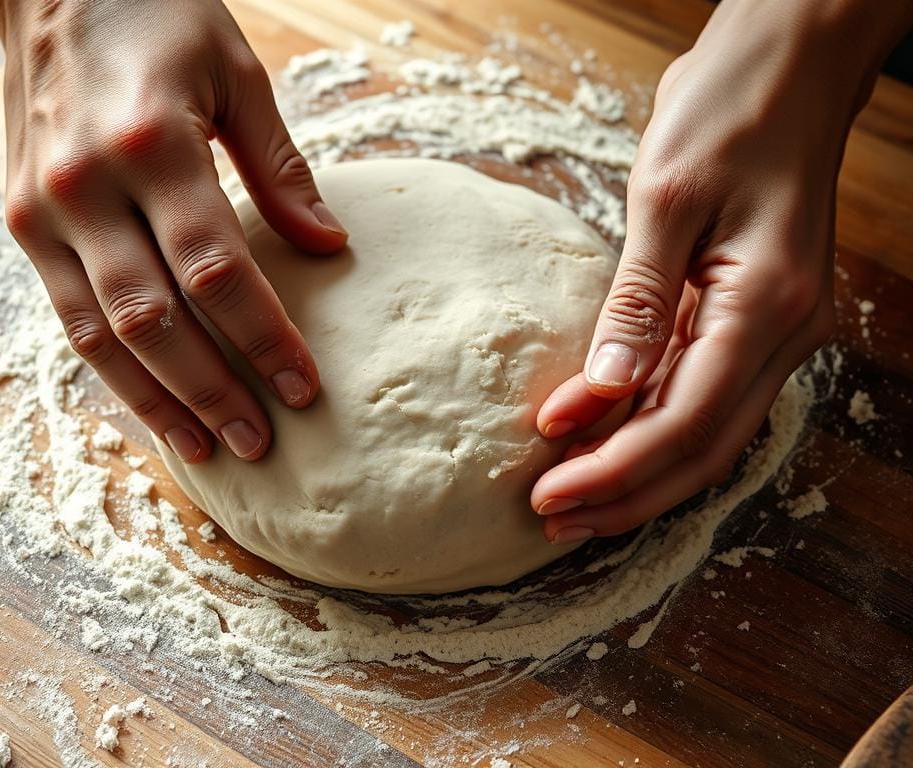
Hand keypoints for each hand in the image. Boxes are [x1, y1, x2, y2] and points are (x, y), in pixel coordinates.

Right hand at [0, 0, 347, 462]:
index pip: (216, 271)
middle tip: (262, 442)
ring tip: (210, 448)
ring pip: (99, 336)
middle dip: (213, 391)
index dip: (263, 338)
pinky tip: (156, 404)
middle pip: (154, 320)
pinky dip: (114, 371)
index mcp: (150, 143)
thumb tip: (328, 247)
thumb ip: (281, 168)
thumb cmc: (158, 18)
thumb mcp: (236, 75)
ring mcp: (42, 211)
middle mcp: (84, 186)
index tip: (304, 386)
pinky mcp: (22, 224)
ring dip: (158, 401)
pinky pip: (68, 317)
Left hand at [531, 0, 911, 542]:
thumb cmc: (730, 110)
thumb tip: (599, 392)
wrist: (791, 62)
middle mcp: (783, 332)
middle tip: (551, 517)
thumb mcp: (668, 199)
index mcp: (767, 305)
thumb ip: (636, 302)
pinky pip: (703, 394)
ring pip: (706, 432)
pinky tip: (607, 445)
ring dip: (638, 472)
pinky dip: (652, 429)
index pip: (685, 421)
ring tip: (571, 501)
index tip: (547, 489)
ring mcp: (775, 328)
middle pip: (701, 447)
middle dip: (624, 491)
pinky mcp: (752, 316)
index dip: (615, 467)